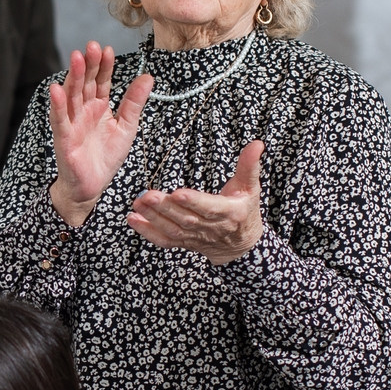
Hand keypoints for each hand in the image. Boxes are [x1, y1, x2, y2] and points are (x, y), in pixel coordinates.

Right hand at [49, 42, 151, 228]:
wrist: (91, 187)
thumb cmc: (106, 157)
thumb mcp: (127, 127)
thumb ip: (134, 102)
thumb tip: (148, 76)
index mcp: (99, 106)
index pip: (101, 81)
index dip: (104, 66)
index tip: (107, 49)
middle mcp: (84, 110)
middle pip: (85, 82)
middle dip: (89, 64)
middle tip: (91, 46)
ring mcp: (72, 122)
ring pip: (72, 95)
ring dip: (73, 76)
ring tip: (76, 58)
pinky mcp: (64, 138)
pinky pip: (60, 119)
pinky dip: (58, 105)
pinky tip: (57, 89)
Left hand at [127, 141, 264, 264]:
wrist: (241, 246)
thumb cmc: (245, 212)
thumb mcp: (251, 187)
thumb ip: (249, 165)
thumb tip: (256, 143)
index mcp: (229, 213)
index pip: (209, 207)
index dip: (193, 201)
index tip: (177, 193)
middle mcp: (211, 227)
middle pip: (186, 219)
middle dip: (165, 208)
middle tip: (148, 195)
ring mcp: (196, 237)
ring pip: (173, 230)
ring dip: (153, 218)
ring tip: (138, 203)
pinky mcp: (184, 242)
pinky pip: (165, 240)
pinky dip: (148, 232)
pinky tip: (134, 220)